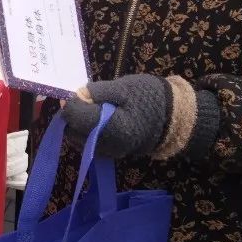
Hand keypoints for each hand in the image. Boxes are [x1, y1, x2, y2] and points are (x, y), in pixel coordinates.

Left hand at [61, 74, 219, 160]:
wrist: (171, 119)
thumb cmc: (149, 98)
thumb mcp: (124, 87)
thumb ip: (97, 91)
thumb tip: (75, 95)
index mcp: (113, 128)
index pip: (75, 117)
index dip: (70, 103)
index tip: (76, 93)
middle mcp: (108, 145)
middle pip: (72, 130)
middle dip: (72, 114)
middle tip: (82, 98)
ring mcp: (108, 152)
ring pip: (76, 138)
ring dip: (77, 122)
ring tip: (92, 107)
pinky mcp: (109, 153)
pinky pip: (86, 143)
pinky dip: (84, 129)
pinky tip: (96, 117)